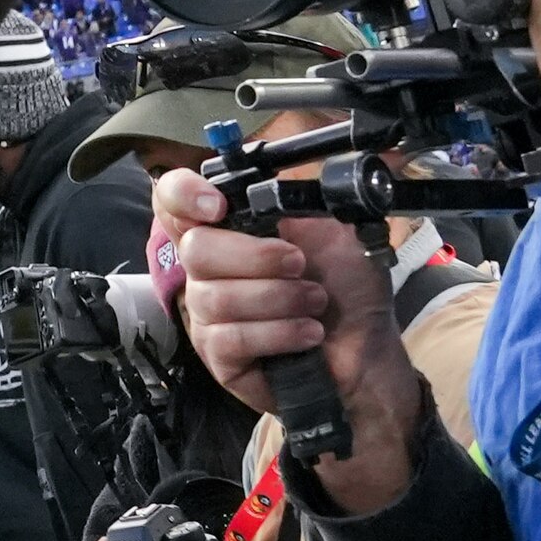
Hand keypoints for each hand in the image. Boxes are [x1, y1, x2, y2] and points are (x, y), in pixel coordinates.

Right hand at [152, 166, 429, 512]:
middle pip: (195, 249)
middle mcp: (208, 268)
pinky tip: (307, 334)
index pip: (172, 199)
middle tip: (300, 266)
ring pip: (217, 297)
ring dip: (280, 299)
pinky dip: (278, 333)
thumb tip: (273, 184)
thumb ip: (299, 201)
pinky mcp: (218, 355)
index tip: (217, 206)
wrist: (369, 349)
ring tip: (316, 304)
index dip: (182, 195)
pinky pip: (231, 337)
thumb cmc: (349, 288)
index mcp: (228, 227)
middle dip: (256, 257)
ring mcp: (207, 313)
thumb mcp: (334, 229)